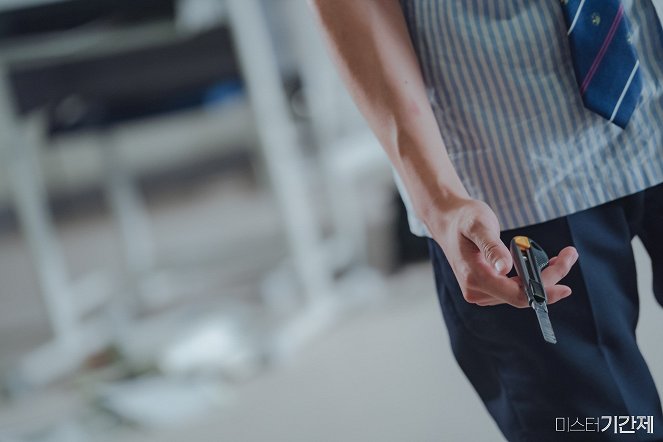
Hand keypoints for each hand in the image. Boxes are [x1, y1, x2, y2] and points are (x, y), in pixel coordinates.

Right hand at [429, 198, 578, 307]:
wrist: (447, 220)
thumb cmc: (464, 218)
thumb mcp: (478, 225)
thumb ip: (491, 247)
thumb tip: (505, 268)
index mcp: (474, 277)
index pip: (517, 294)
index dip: (543, 290)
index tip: (566, 280)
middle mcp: (476, 291)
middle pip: (523, 296)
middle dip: (550, 279)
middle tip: (569, 254)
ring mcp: (480, 292)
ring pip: (521, 294)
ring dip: (544, 279)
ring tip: (562, 256)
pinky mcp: (485, 289)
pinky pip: (515, 290)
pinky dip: (533, 279)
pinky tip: (544, 263)